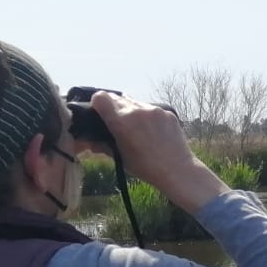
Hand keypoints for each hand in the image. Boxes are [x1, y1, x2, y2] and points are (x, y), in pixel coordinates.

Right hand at [88, 91, 228, 213]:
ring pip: (134, 102)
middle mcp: (137, 110)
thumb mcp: (120, 156)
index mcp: (121, 121)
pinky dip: (146, 115)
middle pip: (117, 98)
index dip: (97, 103)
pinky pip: (150, 108)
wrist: (177, 170)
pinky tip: (150, 130)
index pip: (101, 97)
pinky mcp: (167, 112)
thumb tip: (89, 141)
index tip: (99, 112)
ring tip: (134, 127)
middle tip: (115, 121)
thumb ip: (102, 145)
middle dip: (113, 108)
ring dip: (130, 110)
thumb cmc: (146, 167)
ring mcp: (154, 110)